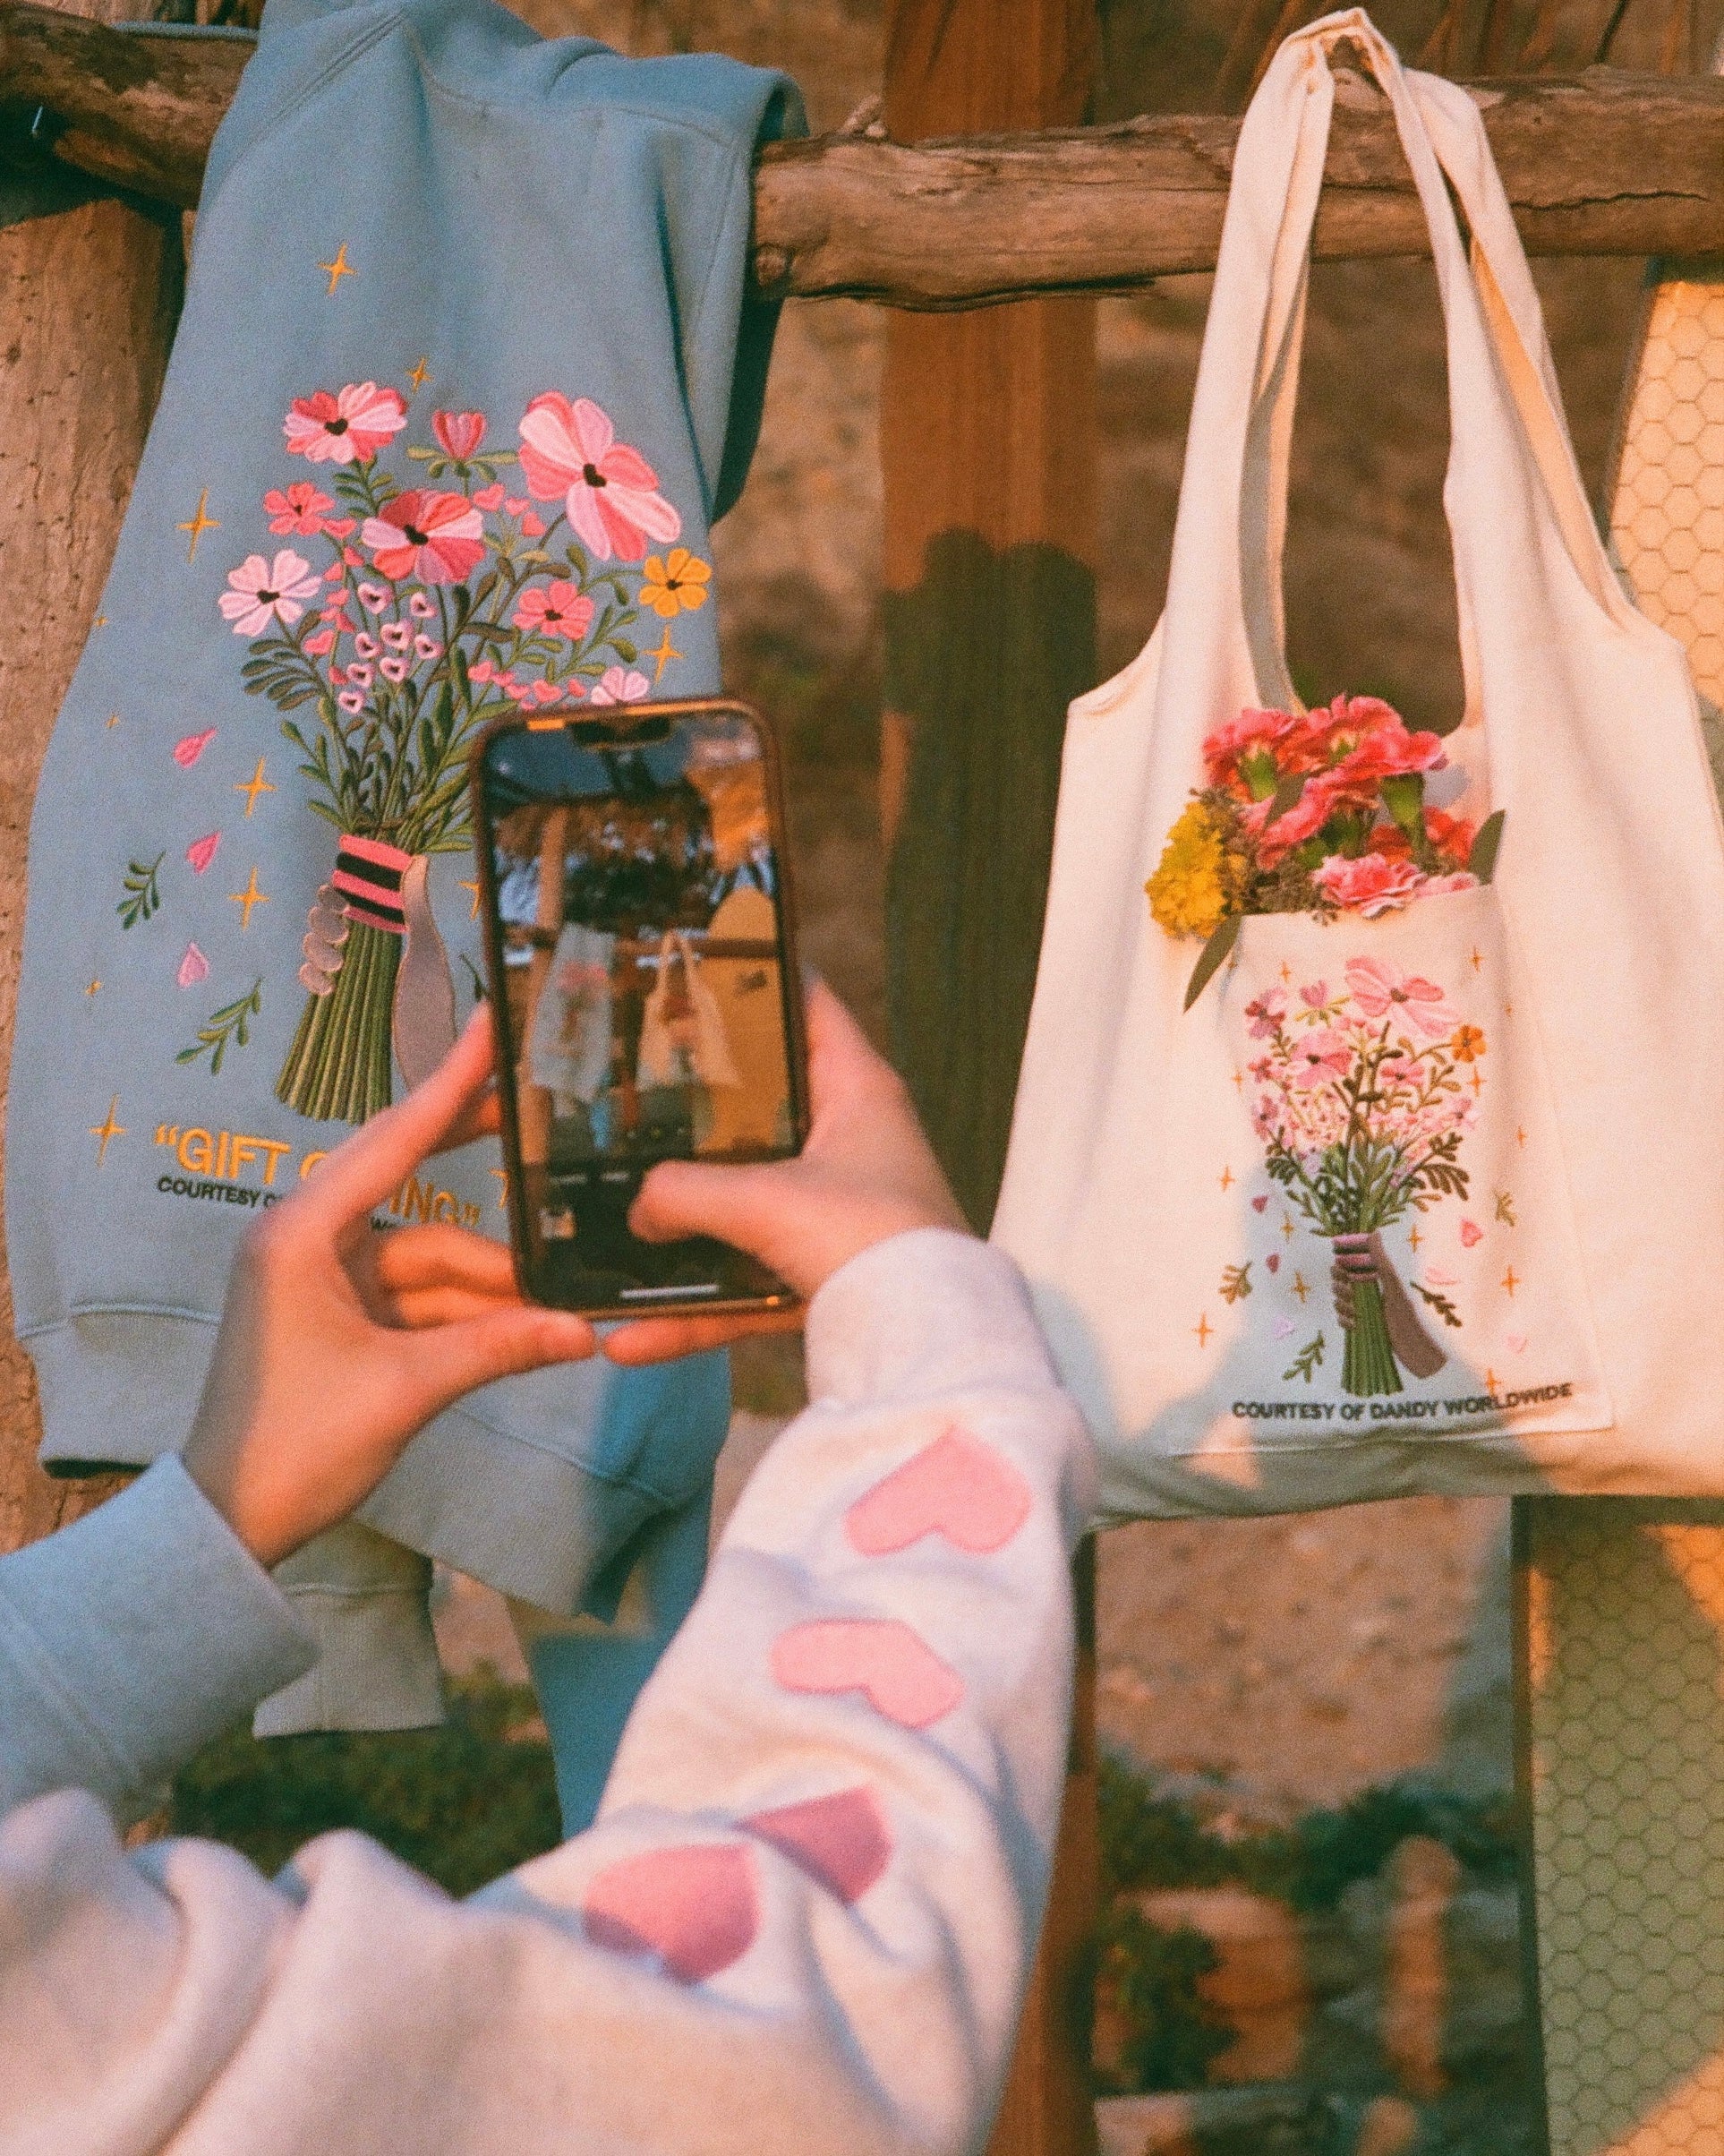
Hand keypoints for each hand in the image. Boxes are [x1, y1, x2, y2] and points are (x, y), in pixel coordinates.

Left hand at [183, 1007, 595, 1567]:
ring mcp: (325, 1276)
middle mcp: (309, 1238)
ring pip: (430, 1251)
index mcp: (301, 1233)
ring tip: (563, 1293)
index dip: (452, 1085)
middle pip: (409, 1171)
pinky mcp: (340, 1313)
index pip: (394, 1140)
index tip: (490, 1027)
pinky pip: (419, 1291)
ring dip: (491, 1274)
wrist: (232, 1521)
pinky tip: (530, 1317)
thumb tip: (585, 1330)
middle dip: (476, 1147)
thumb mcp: (406, 1389)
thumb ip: (498, 1346)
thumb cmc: (296, 1445)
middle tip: (540, 1100)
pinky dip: (469, 1305)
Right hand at [606, 979, 967, 1365]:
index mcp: (857, 1090)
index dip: (757, 980)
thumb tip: (638, 1207)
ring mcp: (837, 1214)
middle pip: (762, 1110)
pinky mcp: (825, 1278)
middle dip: (696, 1110)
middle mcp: (851, 1143)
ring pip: (745, 1207)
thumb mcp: (765, 1200)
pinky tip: (628, 1339)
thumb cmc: (866, 1238)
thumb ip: (687, 1192)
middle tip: (628, 1091)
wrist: (927, 1343)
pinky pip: (744, 1290)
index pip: (809, 1006)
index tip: (694, 969)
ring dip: (683, 1230)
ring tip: (612, 1226)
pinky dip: (693, 1314)